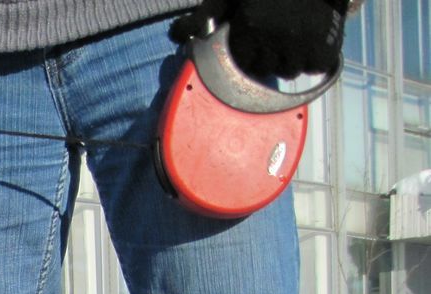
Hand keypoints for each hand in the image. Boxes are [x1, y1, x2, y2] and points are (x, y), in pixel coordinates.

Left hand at [171, 0, 349, 81]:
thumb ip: (202, 15)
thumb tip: (176, 34)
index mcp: (248, 30)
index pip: (242, 64)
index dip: (248, 54)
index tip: (255, 39)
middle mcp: (273, 40)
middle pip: (265, 70)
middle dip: (268, 58)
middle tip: (275, 36)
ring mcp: (301, 43)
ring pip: (290, 70)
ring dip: (291, 59)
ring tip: (292, 38)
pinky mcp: (324, 43)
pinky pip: (318, 65)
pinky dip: (316, 58)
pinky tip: (311, 42)